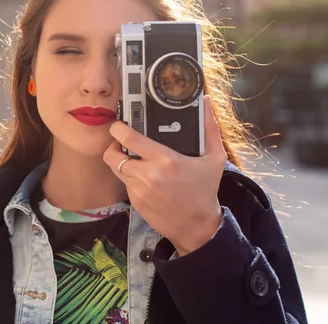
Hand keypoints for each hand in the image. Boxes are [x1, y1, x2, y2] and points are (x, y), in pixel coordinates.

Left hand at [103, 95, 226, 255]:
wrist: (197, 227)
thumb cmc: (205, 190)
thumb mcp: (215, 158)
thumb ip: (209, 128)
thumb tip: (206, 101)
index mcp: (165, 161)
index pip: (129, 138)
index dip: (118, 128)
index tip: (119, 125)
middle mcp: (148, 175)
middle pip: (112, 155)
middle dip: (113, 145)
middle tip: (122, 142)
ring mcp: (139, 190)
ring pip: (115, 169)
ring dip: (119, 161)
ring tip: (131, 157)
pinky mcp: (135, 202)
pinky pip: (124, 184)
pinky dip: (129, 177)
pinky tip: (142, 176)